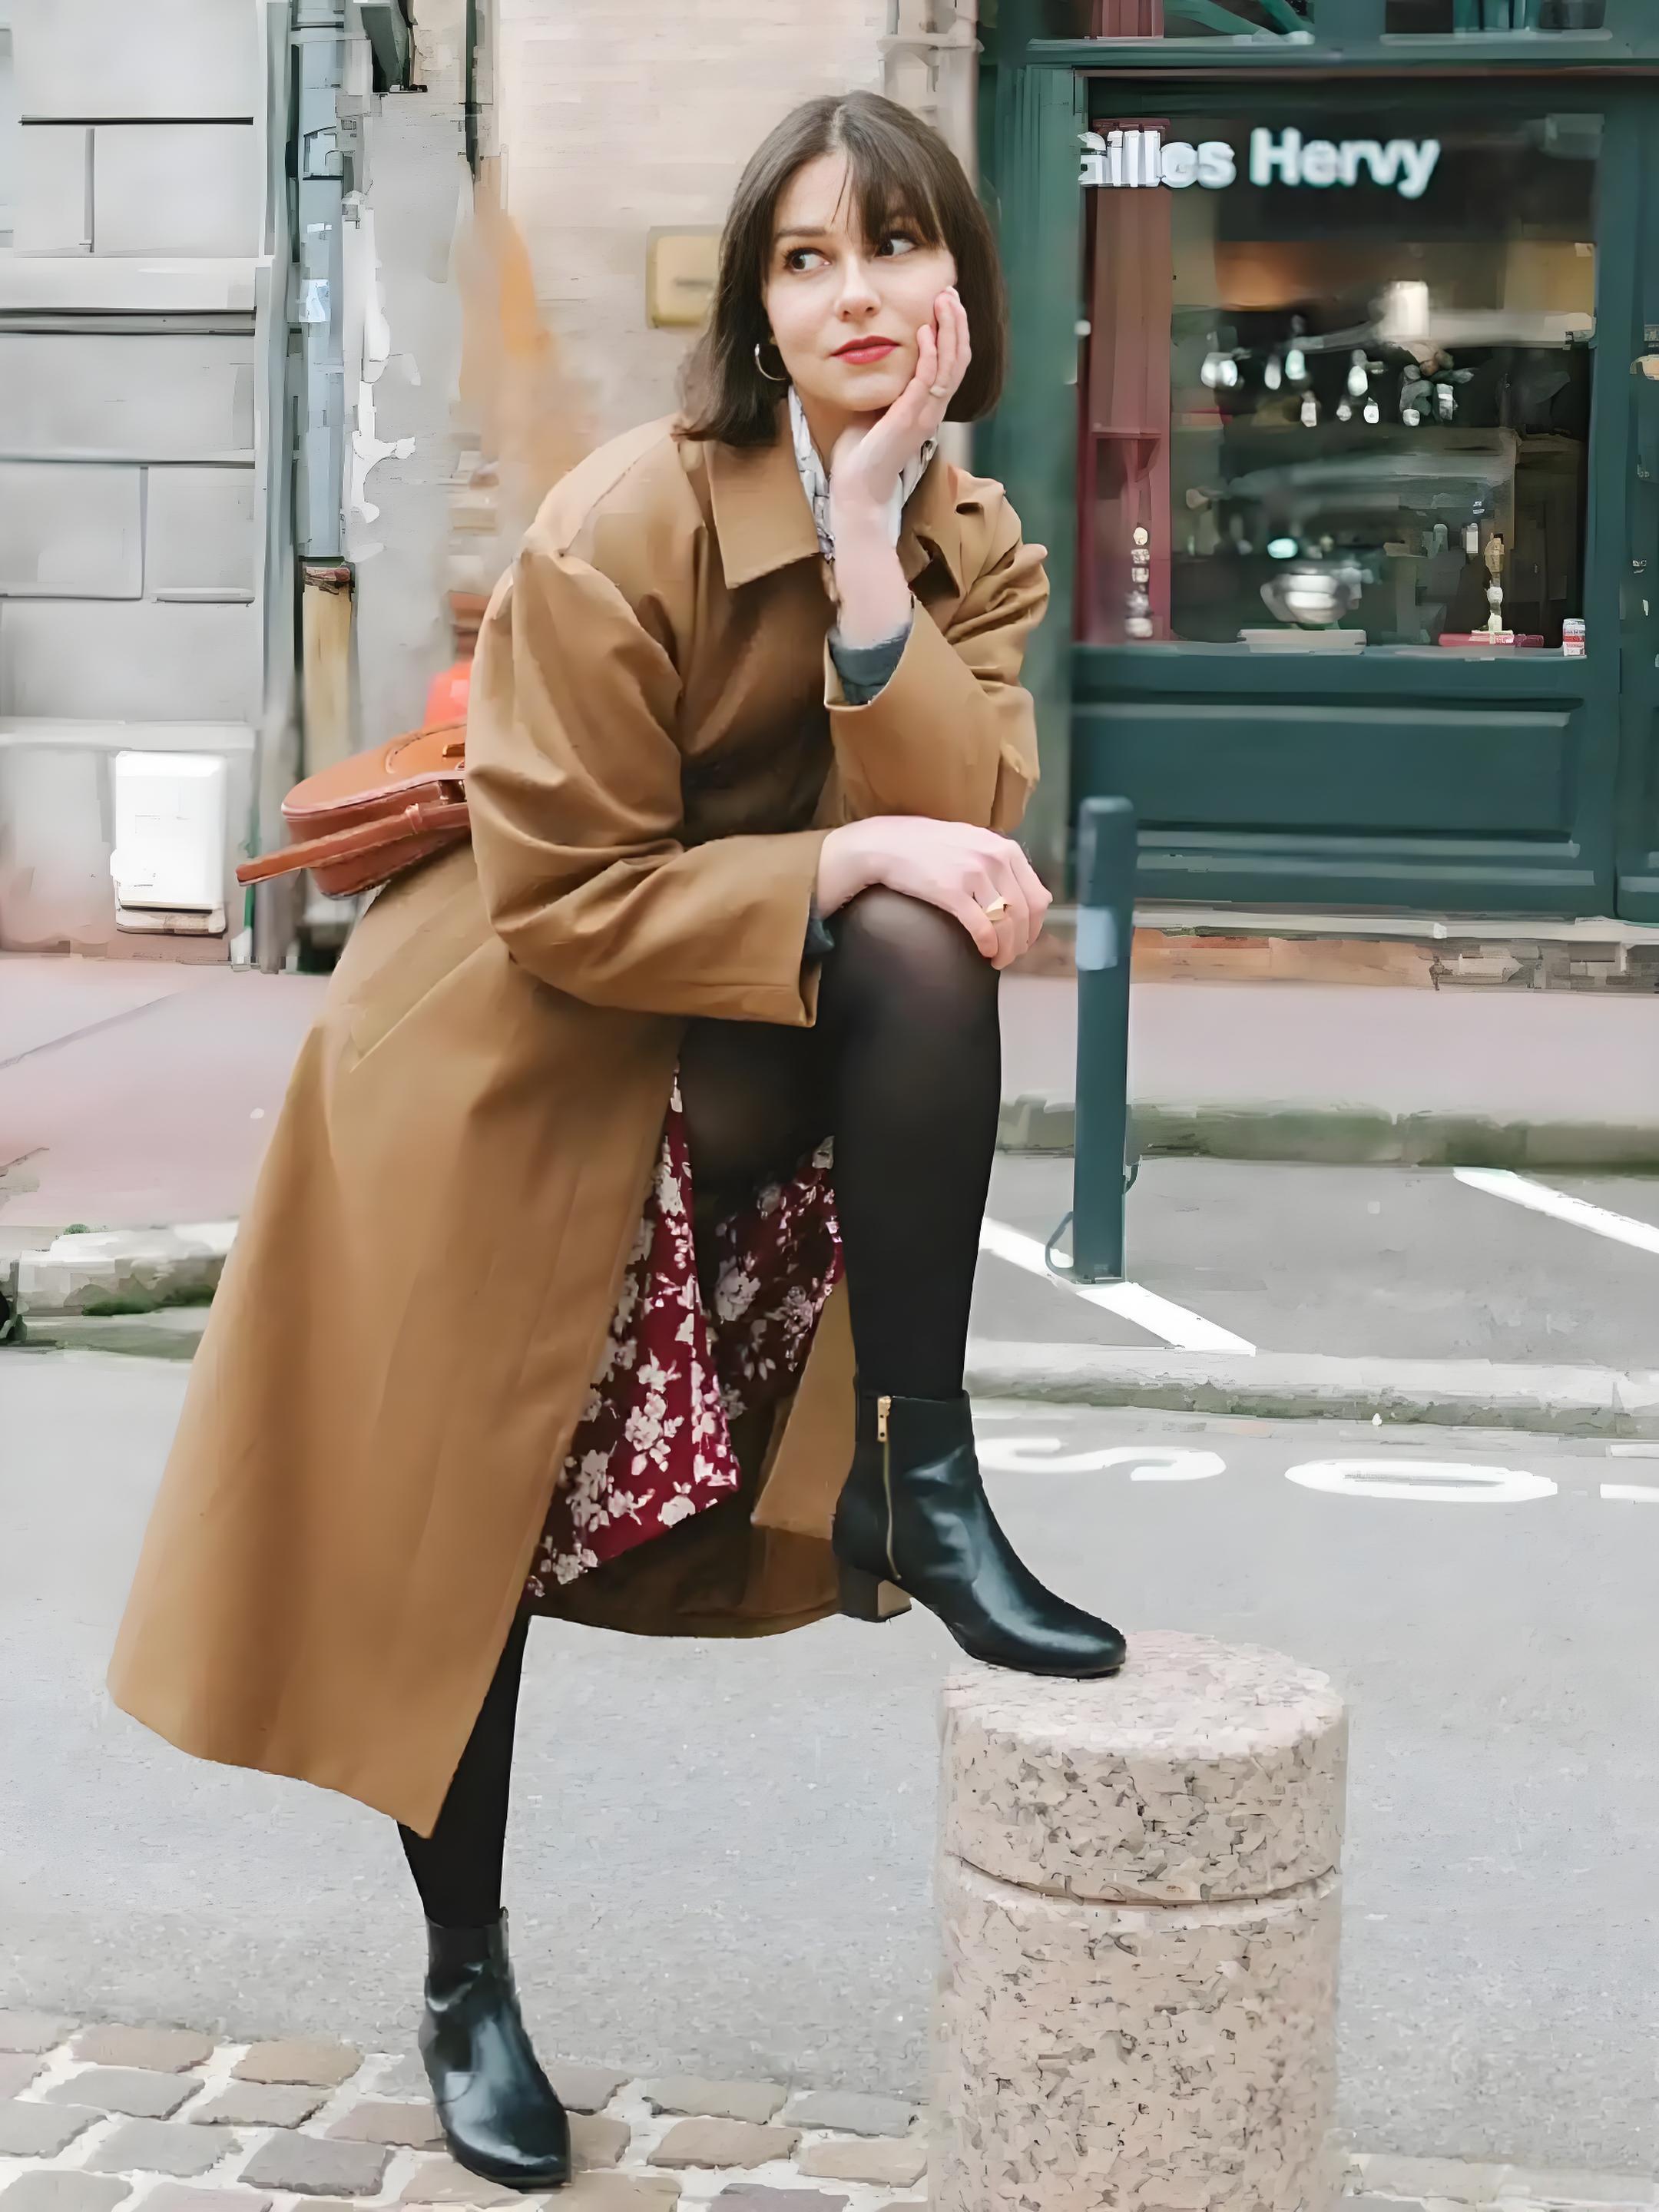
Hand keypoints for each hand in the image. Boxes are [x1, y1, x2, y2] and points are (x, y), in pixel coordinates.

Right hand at [816, 815, 1050, 969]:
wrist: (886, 843)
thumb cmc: (926, 845)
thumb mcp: (971, 841)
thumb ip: (996, 861)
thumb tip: (1018, 892)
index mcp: (1005, 848)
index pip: (1038, 895)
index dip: (1035, 926)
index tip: (1025, 939)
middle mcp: (995, 858)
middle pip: (1025, 913)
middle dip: (1022, 942)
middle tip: (1010, 956)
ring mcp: (974, 874)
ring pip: (1007, 923)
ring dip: (1006, 949)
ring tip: (997, 960)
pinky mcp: (951, 890)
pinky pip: (982, 927)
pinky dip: (988, 945)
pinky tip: (984, 952)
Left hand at [826, 289, 971, 525]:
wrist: (857, 486)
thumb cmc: (863, 450)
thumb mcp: (877, 406)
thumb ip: (887, 383)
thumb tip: (877, 354)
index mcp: (928, 405)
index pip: (952, 362)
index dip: (953, 331)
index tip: (945, 301)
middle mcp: (933, 409)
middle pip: (959, 358)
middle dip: (957, 322)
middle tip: (950, 291)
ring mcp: (925, 414)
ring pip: (951, 366)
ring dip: (950, 330)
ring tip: (945, 301)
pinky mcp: (911, 420)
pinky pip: (927, 381)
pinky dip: (930, 354)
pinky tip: (925, 331)